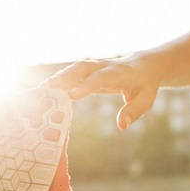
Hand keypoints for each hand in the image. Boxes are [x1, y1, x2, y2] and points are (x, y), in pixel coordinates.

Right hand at [43, 57, 160, 129]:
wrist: (145, 64)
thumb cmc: (145, 85)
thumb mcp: (146, 99)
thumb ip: (134, 111)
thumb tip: (121, 125)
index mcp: (121, 73)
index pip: (102, 77)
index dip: (87, 85)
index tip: (72, 95)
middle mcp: (106, 66)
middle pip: (84, 68)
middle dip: (66, 76)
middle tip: (48, 88)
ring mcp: (98, 66)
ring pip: (77, 68)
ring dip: (60, 76)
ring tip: (42, 88)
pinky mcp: (92, 70)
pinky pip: (75, 72)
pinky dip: (61, 78)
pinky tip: (46, 88)